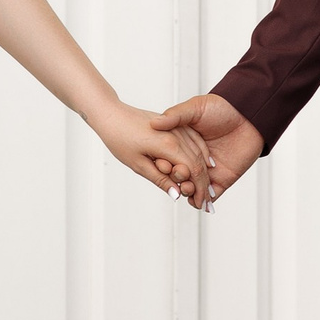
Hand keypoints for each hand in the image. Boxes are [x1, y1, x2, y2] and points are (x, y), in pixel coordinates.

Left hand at [95, 102, 213, 204]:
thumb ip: (160, 179)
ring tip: (206, 188)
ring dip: (205, 170)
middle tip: (207, 201)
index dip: (200, 189)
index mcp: (168, 145)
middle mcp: (177, 135)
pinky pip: (194, 140)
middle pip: (199, 162)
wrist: (112, 115)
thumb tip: (177, 194)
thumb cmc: (120, 139)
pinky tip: (205, 163)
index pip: (193, 170)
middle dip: (204, 183)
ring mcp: (177, 127)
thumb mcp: (138, 164)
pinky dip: (201, 154)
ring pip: (199, 151)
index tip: (202, 203)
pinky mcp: (175, 124)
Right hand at [148, 92, 264, 203]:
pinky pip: (211, 195)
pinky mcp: (223, 179)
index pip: (168, 160)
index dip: (163, 164)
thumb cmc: (223, 108)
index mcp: (184, 144)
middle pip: (180, 176)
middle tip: (178, 177)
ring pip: (194, 188)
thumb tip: (154, 123)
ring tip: (188, 189)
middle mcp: (194, 159)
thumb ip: (175, 116)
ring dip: (188, 192)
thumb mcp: (194, 108)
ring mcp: (208, 171)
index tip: (160, 165)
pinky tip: (199, 202)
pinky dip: (204, 202)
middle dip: (176, 180)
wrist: (249, 115)